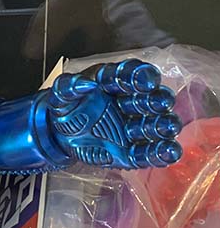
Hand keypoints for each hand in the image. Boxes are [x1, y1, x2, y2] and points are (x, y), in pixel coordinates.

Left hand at [48, 59, 182, 169]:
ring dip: (164, 125)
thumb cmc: (64, 108)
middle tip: (160, 101)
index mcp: (112, 83)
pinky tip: (170, 150)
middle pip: (150, 99)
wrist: (57, 135)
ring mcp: (131, 127)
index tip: (145, 81)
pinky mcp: (130, 152)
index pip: (130, 75)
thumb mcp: (59, 95)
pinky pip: (148, 152)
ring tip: (168, 125)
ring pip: (155, 124)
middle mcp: (128, 103)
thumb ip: (69, 86)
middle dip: (157, 100)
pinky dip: (161, 152)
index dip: (139, 77)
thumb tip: (86, 83)